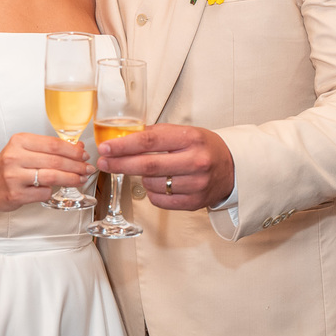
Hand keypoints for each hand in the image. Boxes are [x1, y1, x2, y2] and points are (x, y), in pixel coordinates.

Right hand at [0, 133, 91, 211]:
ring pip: (52, 177)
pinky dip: (53, 191)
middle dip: (76, 165)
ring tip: (80, 179)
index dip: (72, 150)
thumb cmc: (8, 167)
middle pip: (55, 160)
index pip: (53, 144)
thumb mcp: (25, 150)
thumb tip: (77, 147)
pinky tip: (56, 189)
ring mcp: (14, 176)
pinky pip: (43, 192)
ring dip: (71, 178)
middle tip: (86, 168)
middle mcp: (15, 157)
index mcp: (19, 141)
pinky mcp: (16, 194)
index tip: (83, 154)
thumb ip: (49, 148)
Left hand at [97, 124, 233, 210]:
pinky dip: (151, 192)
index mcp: (191, 138)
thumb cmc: (204, 148)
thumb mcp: (185, 133)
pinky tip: (158, 184)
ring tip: (145, 170)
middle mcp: (195, 161)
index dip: (124, 145)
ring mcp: (196, 184)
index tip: (105, 147)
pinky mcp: (194, 202)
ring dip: (140, 177)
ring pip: (151, 184)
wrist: (232, 169)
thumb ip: (157, 134)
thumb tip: (122, 137)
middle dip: (120, 164)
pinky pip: (159, 200)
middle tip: (103, 162)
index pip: (150, 140)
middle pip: (148, 165)